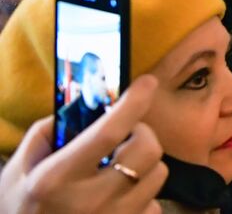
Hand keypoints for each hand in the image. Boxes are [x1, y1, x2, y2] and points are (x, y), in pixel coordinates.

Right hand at [0, 75, 166, 213]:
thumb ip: (48, 133)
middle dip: (141, 133)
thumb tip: (83, 107)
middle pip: (147, 150)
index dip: (132, 103)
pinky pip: (155, 203)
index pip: (107, 133)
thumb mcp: (19, 170)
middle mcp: (89, 201)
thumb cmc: (19, 208)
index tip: (147, 83)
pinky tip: (120, 197)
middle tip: (125, 135)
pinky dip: (143, 194)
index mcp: (56, 179)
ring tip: (118, 169)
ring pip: (158, 174)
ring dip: (144, 164)